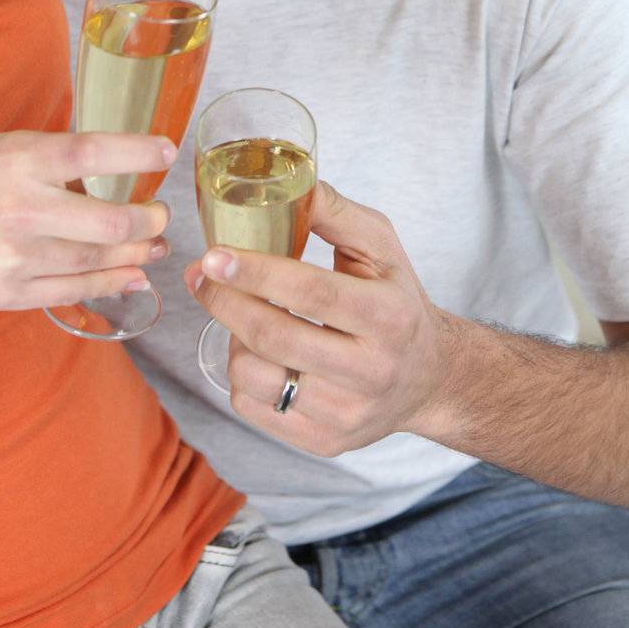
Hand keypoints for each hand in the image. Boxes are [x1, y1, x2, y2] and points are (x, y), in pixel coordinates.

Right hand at [0, 131, 175, 319]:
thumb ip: (43, 156)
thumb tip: (104, 165)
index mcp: (15, 158)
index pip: (93, 152)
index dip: (138, 151)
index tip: (168, 151)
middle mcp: (20, 208)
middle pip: (110, 221)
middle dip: (148, 218)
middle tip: (160, 213)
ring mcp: (15, 256)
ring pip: (98, 260)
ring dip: (137, 252)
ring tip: (154, 242)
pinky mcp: (9, 292)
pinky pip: (75, 291)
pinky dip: (111, 283)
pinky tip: (132, 274)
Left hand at [185, 182, 446, 455]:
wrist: (428, 378)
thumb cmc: (396, 300)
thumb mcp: (382, 247)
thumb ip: (336, 212)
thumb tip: (287, 185)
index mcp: (388, 315)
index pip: (312, 292)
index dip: (257, 272)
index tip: (215, 255)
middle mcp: (371, 370)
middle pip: (275, 336)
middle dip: (224, 301)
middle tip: (199, 274)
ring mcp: (347, 413)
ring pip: (256, 376)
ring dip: (232, 337)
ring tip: (241, 313)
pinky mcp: (324, 442)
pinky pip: (254, 408)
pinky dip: (241, 374)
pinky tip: (255, 351)